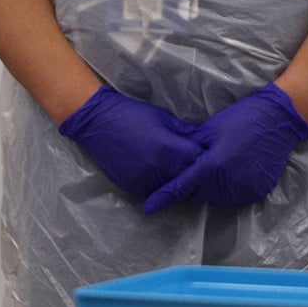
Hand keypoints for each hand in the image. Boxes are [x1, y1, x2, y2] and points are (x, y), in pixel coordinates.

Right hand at [58, 85, 202, 199]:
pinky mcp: (132, 187)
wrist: (99, 123)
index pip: (198, 161)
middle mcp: (158, 168)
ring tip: (178, 171)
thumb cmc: (134, 115)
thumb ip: (186, 132)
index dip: (205, 158)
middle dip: (194, 172)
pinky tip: (160, 175)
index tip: (208, 156)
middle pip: (187, 178)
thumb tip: (204, 140)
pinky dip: (159, 185)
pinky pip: (153, 191)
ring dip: (176, 181)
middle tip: (197, 167)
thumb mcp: (165, 119)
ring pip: (170, 187)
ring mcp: (144, 180)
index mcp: (169, 149)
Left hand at [142, 84, 307, 212]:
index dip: (163, 197)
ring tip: (222, 168)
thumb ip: (193, 150)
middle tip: (203, 166)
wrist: (278, 119)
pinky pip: (236, 197)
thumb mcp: (211, 129)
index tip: (149, 207)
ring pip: (218, 198)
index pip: (181, 186)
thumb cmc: (241, 118)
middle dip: (196, 185)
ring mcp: (245, 188)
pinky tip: (237, 172)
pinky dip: (232, 188)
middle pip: (200, 194)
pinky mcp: (258, 191)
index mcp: (213, 164)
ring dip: (214, 188)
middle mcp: (228, 182)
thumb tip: (177, 163)